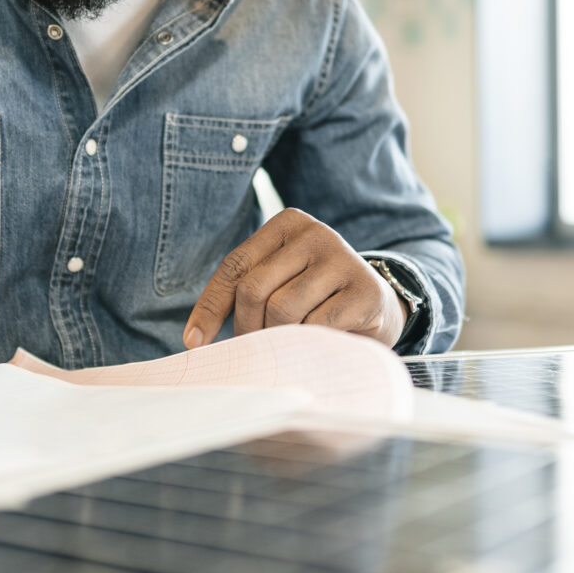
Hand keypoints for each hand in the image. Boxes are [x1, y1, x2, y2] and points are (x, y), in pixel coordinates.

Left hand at [183, 208, 408, 350]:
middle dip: (246, 328)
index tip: (194, 342)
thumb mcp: (280, 280)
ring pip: (282, 311)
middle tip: (253, 349)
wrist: (379, 305)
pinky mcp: (364, 291)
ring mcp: (343, 259)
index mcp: (288, 223)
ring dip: (276, 339)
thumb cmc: (315, 297)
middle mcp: (316, 233)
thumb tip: (196, 337)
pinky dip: (306, 345)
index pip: (235, 266)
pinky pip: (315, 327)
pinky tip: (314, 346)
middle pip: (254, 289)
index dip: (210, 307)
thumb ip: (245, 292)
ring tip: (285, 347)